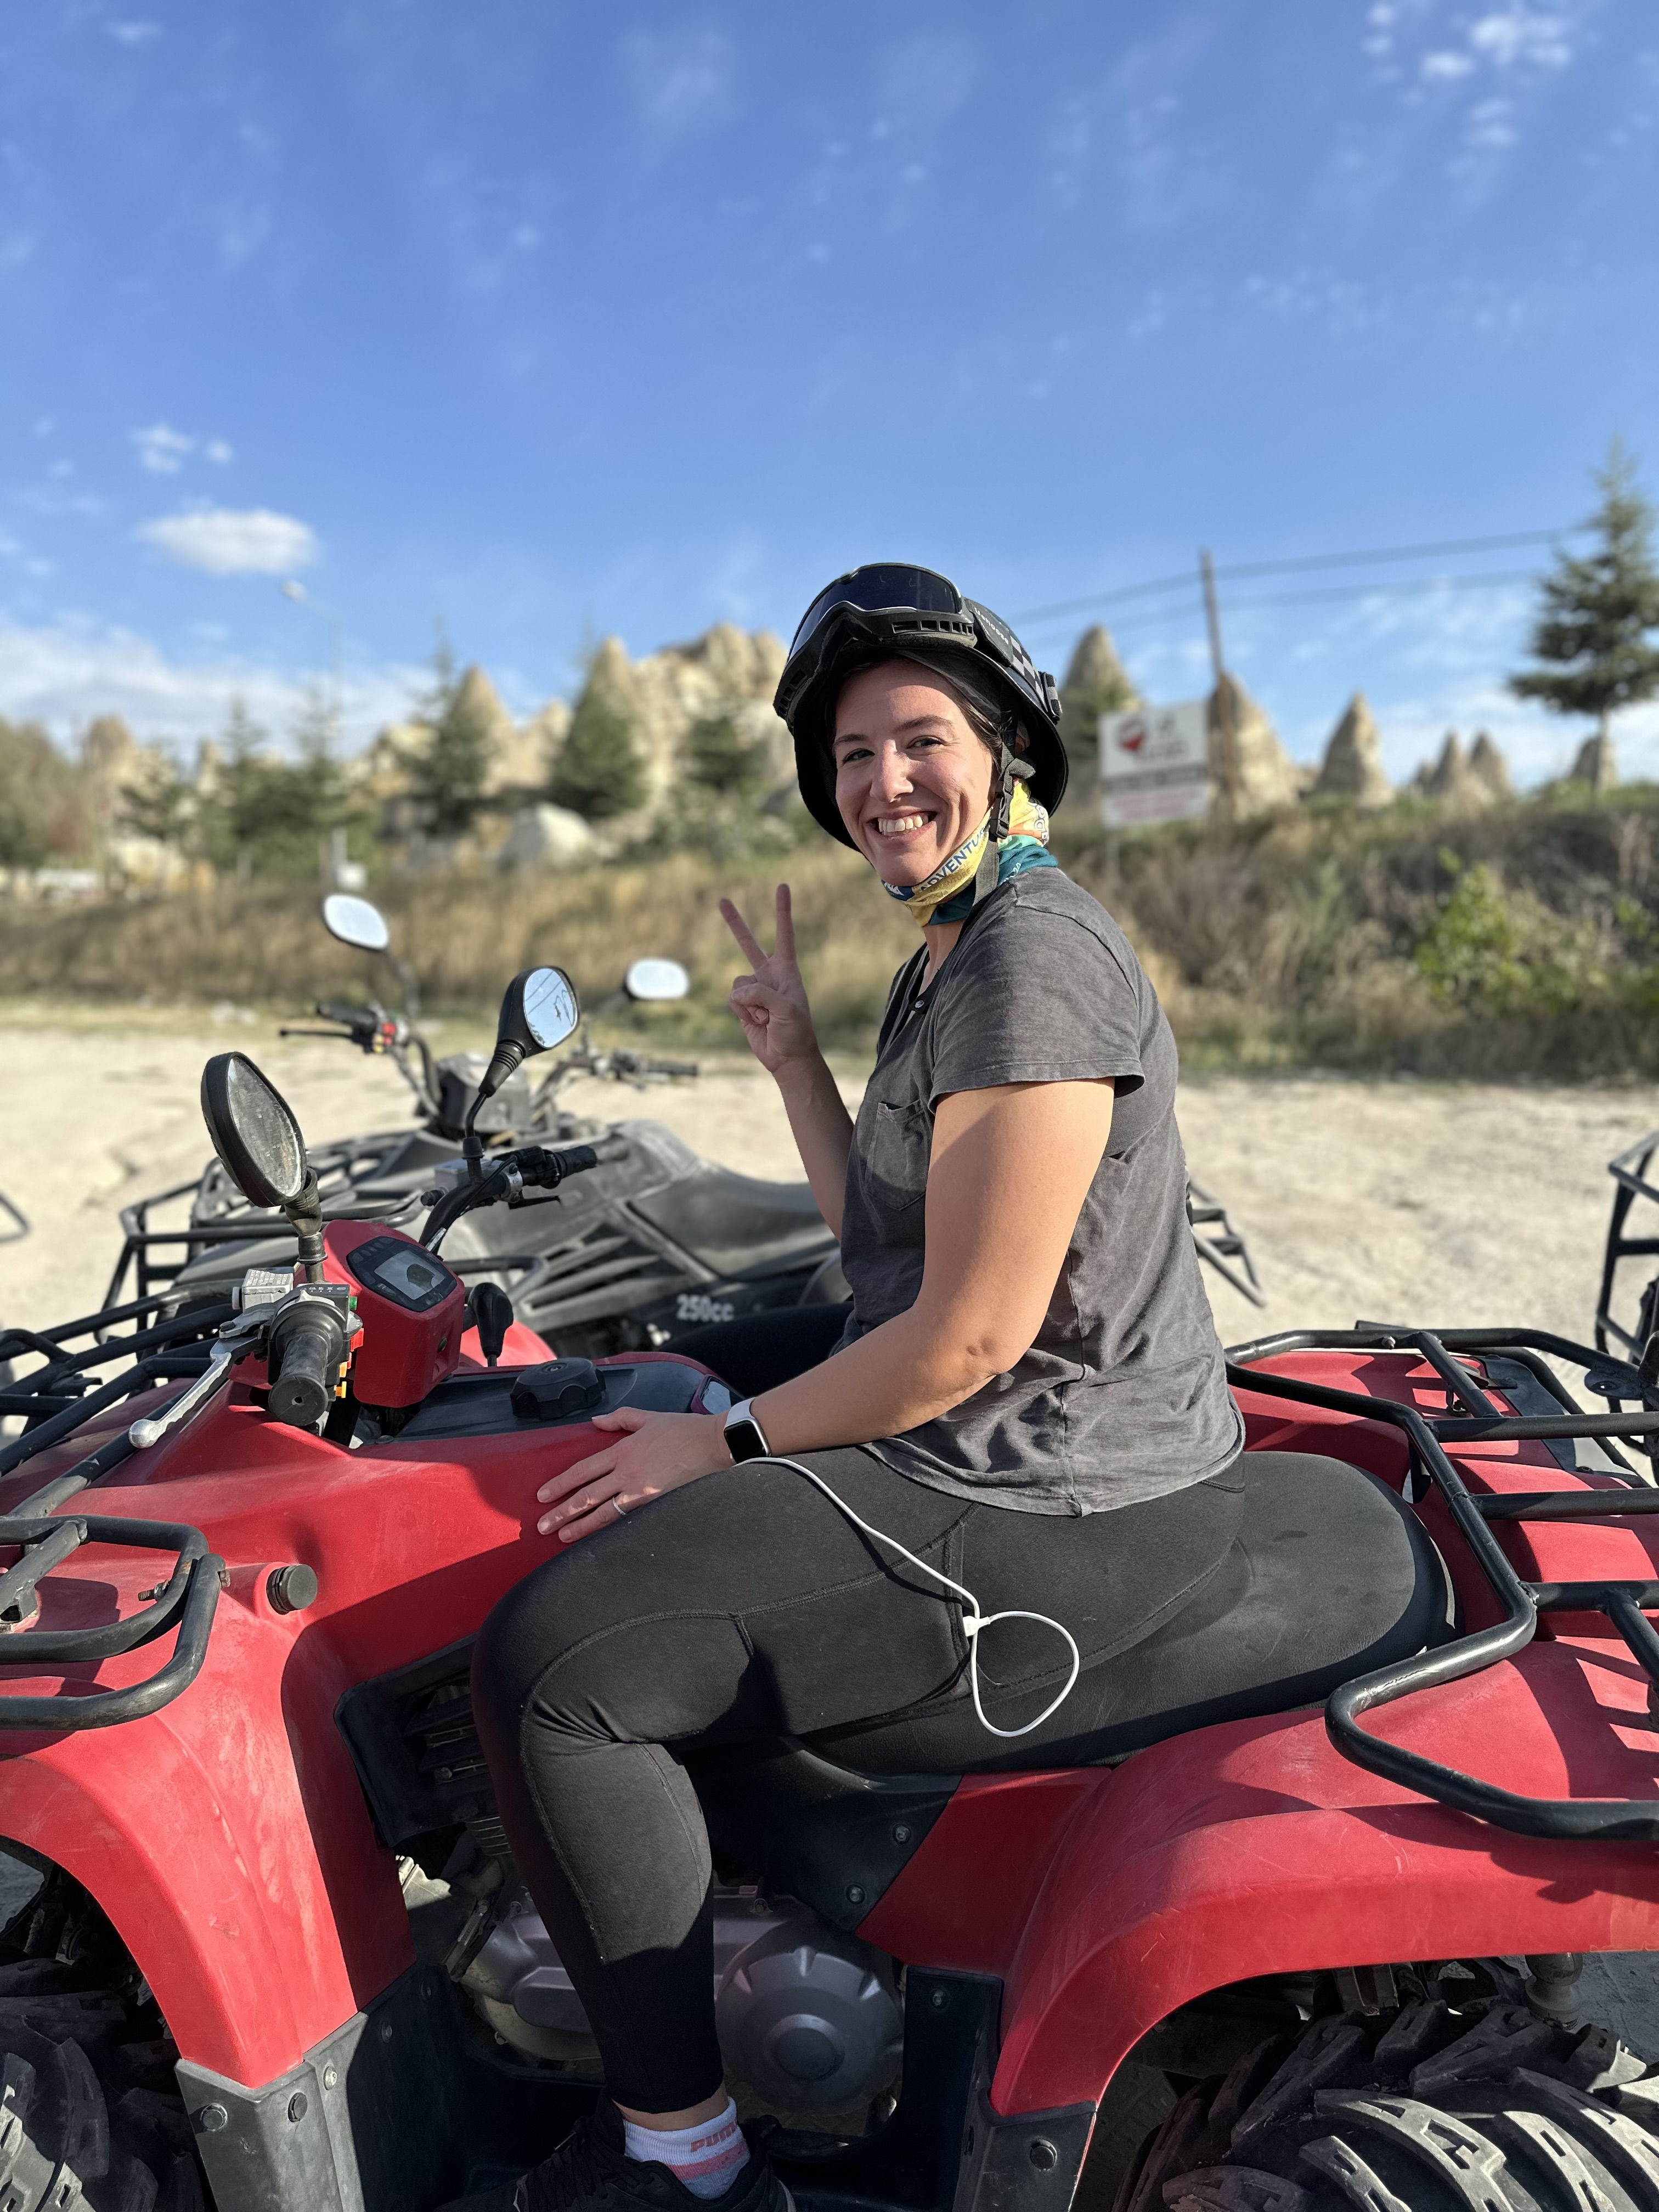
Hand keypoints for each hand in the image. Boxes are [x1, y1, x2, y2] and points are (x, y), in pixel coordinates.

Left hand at [535, 1408, 730, 1541]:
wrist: (713, 1444)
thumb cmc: (682, 1429)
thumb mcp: (647, 1417)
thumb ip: (618, 1418)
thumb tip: (595, 1421)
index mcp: (622, 1450)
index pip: (583, 1470)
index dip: (561, 1484)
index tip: (543, 1495)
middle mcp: (627, 1474)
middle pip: (587, 1496)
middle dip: (562, 1512)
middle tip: (543, 1526)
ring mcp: (641, 1492)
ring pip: (604, 1513)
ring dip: (580, 1526)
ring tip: (562, 1537)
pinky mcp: (655, 1504)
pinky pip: (626, 1519)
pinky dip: (609, 1530)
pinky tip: (597, 1538)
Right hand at [720, 885, 818, 1078]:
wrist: (787, 1057)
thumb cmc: (796, 1031)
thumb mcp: (786, 1008)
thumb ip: (762, 993)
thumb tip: (739, 990)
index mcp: (786, 970)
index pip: (784, 935)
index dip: (783, 911)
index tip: (782, 886)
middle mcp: (768, 975)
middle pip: (748, 944)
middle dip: (735, 923)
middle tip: (722, 900)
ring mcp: (753, 989)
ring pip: (736, 981)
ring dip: (748, 1001)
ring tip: (766, 1016)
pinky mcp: (741, 1005)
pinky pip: (732, 998)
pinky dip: (741, 1010)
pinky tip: (756, 1020)